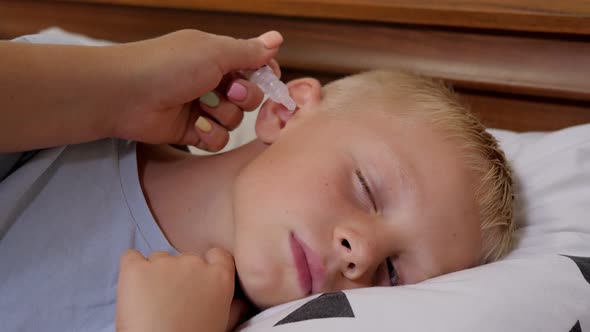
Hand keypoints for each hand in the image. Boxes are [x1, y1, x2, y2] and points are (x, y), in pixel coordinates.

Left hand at [112, 29, 282, 151]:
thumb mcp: (215, 52)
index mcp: (218, 57)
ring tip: (202, 106)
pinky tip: (196, 125)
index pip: (255, 67)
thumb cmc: (167, 65)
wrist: (126, 94)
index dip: (264, 76)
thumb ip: (249, 51)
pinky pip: (218, 140)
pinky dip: (211, 134)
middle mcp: (212, 81)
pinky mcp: (192, 131)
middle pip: (250, 97)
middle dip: (243, 97)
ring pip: (235, 120)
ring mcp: (202, 107)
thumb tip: (277, 39)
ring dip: (223, 115)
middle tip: (226, 90)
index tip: (266, 79)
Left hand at [116, 248, 236, 331]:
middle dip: (177, 275)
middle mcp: (194, 263)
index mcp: (219, 277)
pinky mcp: (135, 269)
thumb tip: (242, 303)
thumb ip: (233, 308)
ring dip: (154, 274)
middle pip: (184, 258)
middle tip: (170, 302)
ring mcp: (164, 263)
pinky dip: (131, 271)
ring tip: (150, 304)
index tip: (197, 281)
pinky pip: (130, 258)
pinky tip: (133, 292)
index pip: (216, 255)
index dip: (206, 265)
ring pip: (157, 259)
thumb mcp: (222, 324)